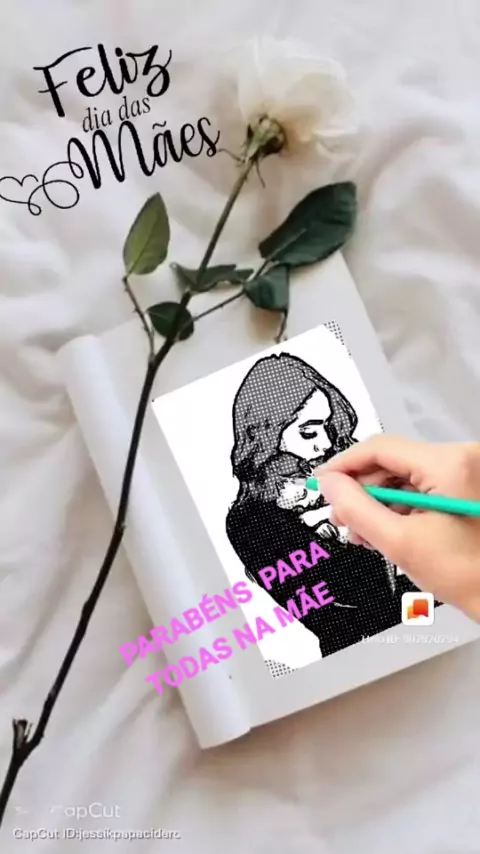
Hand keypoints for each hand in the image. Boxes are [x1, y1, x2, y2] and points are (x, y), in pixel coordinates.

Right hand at [314, 435, 479, 620]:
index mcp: (450, 464)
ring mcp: (466, 472)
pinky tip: (384, 530)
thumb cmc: (467, 575)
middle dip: (361, 490)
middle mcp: (462, 458)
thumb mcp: (400, 543)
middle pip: (392, 462)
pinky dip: (400, 506)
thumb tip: (329, 484)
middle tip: (339, 517)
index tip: (321, 483)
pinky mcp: (467, 487)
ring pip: (404, 475)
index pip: (381, 448)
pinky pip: (422, 486)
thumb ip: (357, 509)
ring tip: (361, 532)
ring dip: (378, 502)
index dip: (344, 465)